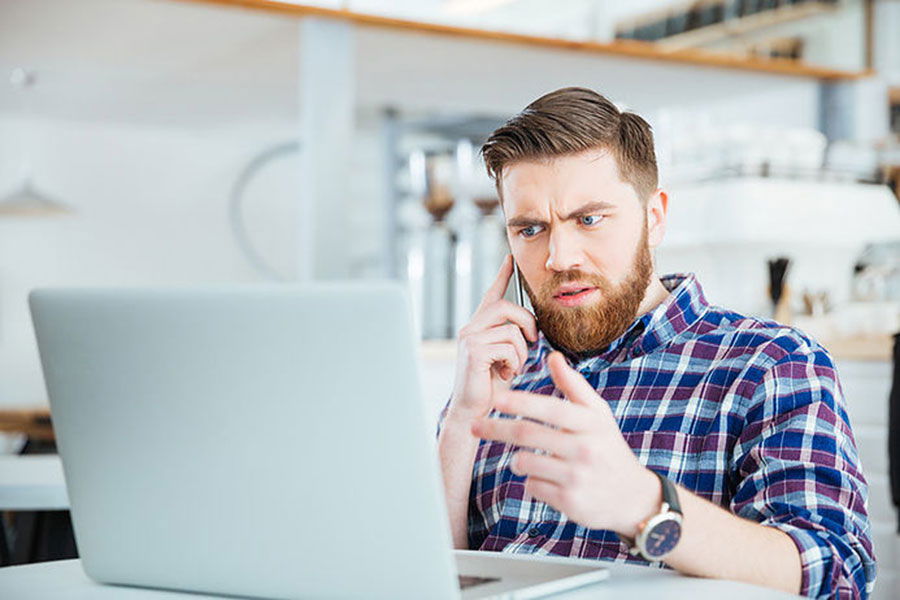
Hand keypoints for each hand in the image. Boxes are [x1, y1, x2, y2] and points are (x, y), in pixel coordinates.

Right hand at [448, 255, 537, 424]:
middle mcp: (470, 328)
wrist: (473, 413)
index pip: (492, 295)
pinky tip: (505, 374)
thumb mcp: (506, 358)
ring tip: (512, 368)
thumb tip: (533, 328)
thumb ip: (513, 340)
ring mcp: (470, 338)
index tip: (510, 259)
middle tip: (533, 341)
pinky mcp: (474, 350)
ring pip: (512, 330)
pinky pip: (508, 346)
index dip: (502, 276)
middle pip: (508, 307)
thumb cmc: (491, 388)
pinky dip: (515, 362)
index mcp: (479, 328)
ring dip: (521, 353)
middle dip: (528, 323)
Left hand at [471, 351, 659, 536]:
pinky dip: (531, 482)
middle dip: (495, 428)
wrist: (633, 498)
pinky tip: (545, 480)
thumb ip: (573, 385)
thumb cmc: (608, 448)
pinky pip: (532, 487)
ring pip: (525, 462)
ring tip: (524, 459)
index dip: (520, 403)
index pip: (549, 409)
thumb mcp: (598, 415)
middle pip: (527, 435)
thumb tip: (552, 355)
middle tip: (474, 425)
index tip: (495, 399)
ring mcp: (577, 477)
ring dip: (516, 460)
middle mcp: (585, 449)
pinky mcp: (570, 503)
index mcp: (590, 423)